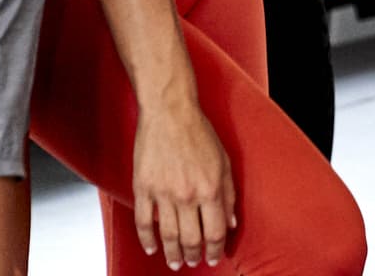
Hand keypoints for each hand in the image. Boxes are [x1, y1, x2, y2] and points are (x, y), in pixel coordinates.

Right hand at [133, 99, 236, 269]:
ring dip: (172, 253)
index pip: (214, 232)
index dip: (215, 250)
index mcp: (210, 188)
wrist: (170, 113)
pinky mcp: (143, 188)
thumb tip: (231, 222)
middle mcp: (187, 195)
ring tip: (176, 262)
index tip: (213, 258)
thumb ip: (229, 194)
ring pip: (167, 236)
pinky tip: (152, 248)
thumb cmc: (200, 133)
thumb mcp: (225, 161)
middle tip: (194, 262)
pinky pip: (142, 222)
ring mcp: (162, 193)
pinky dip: (147, 239)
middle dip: (194, 256)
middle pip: (190, 239)